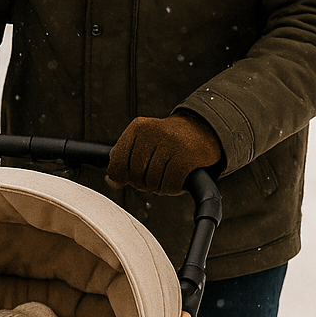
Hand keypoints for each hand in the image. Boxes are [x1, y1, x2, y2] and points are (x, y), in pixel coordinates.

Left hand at [107, 113, 222, 194]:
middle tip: (156, 176)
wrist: (204, 131)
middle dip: (144, 183)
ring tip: (168, 176)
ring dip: (160, 187)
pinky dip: (173, 189)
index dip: (123, 177)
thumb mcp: (143, 145)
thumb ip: (124, 161)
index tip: (134, 176)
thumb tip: (111, 181)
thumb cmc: (169, 143)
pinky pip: (170, 184)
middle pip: (134, 175)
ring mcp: (171, 142)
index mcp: (137, 128)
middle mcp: (152, 131)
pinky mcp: (187, 155)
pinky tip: (177, 180)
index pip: (116, 163)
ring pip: (152, 182)